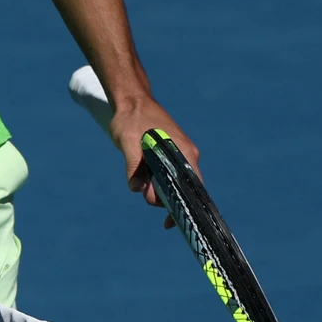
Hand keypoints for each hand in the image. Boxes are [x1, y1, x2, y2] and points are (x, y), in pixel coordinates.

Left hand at [108, 96, 199, 228]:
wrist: (132, 98)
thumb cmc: (131, 118)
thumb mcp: (128, 142)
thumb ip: (134, 166)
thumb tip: (137, 189)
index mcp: (184, 153)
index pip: (193, 189)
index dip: (184, 208)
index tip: (170, 222)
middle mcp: (187, 154)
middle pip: (185, 188)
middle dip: (168, 200)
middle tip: (148, 199)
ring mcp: (181, 151)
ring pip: (176, 180)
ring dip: (162, 190)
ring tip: (144, 186)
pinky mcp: (172, 150)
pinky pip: (171, 172)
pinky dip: (161, 182)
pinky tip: (148, 183)